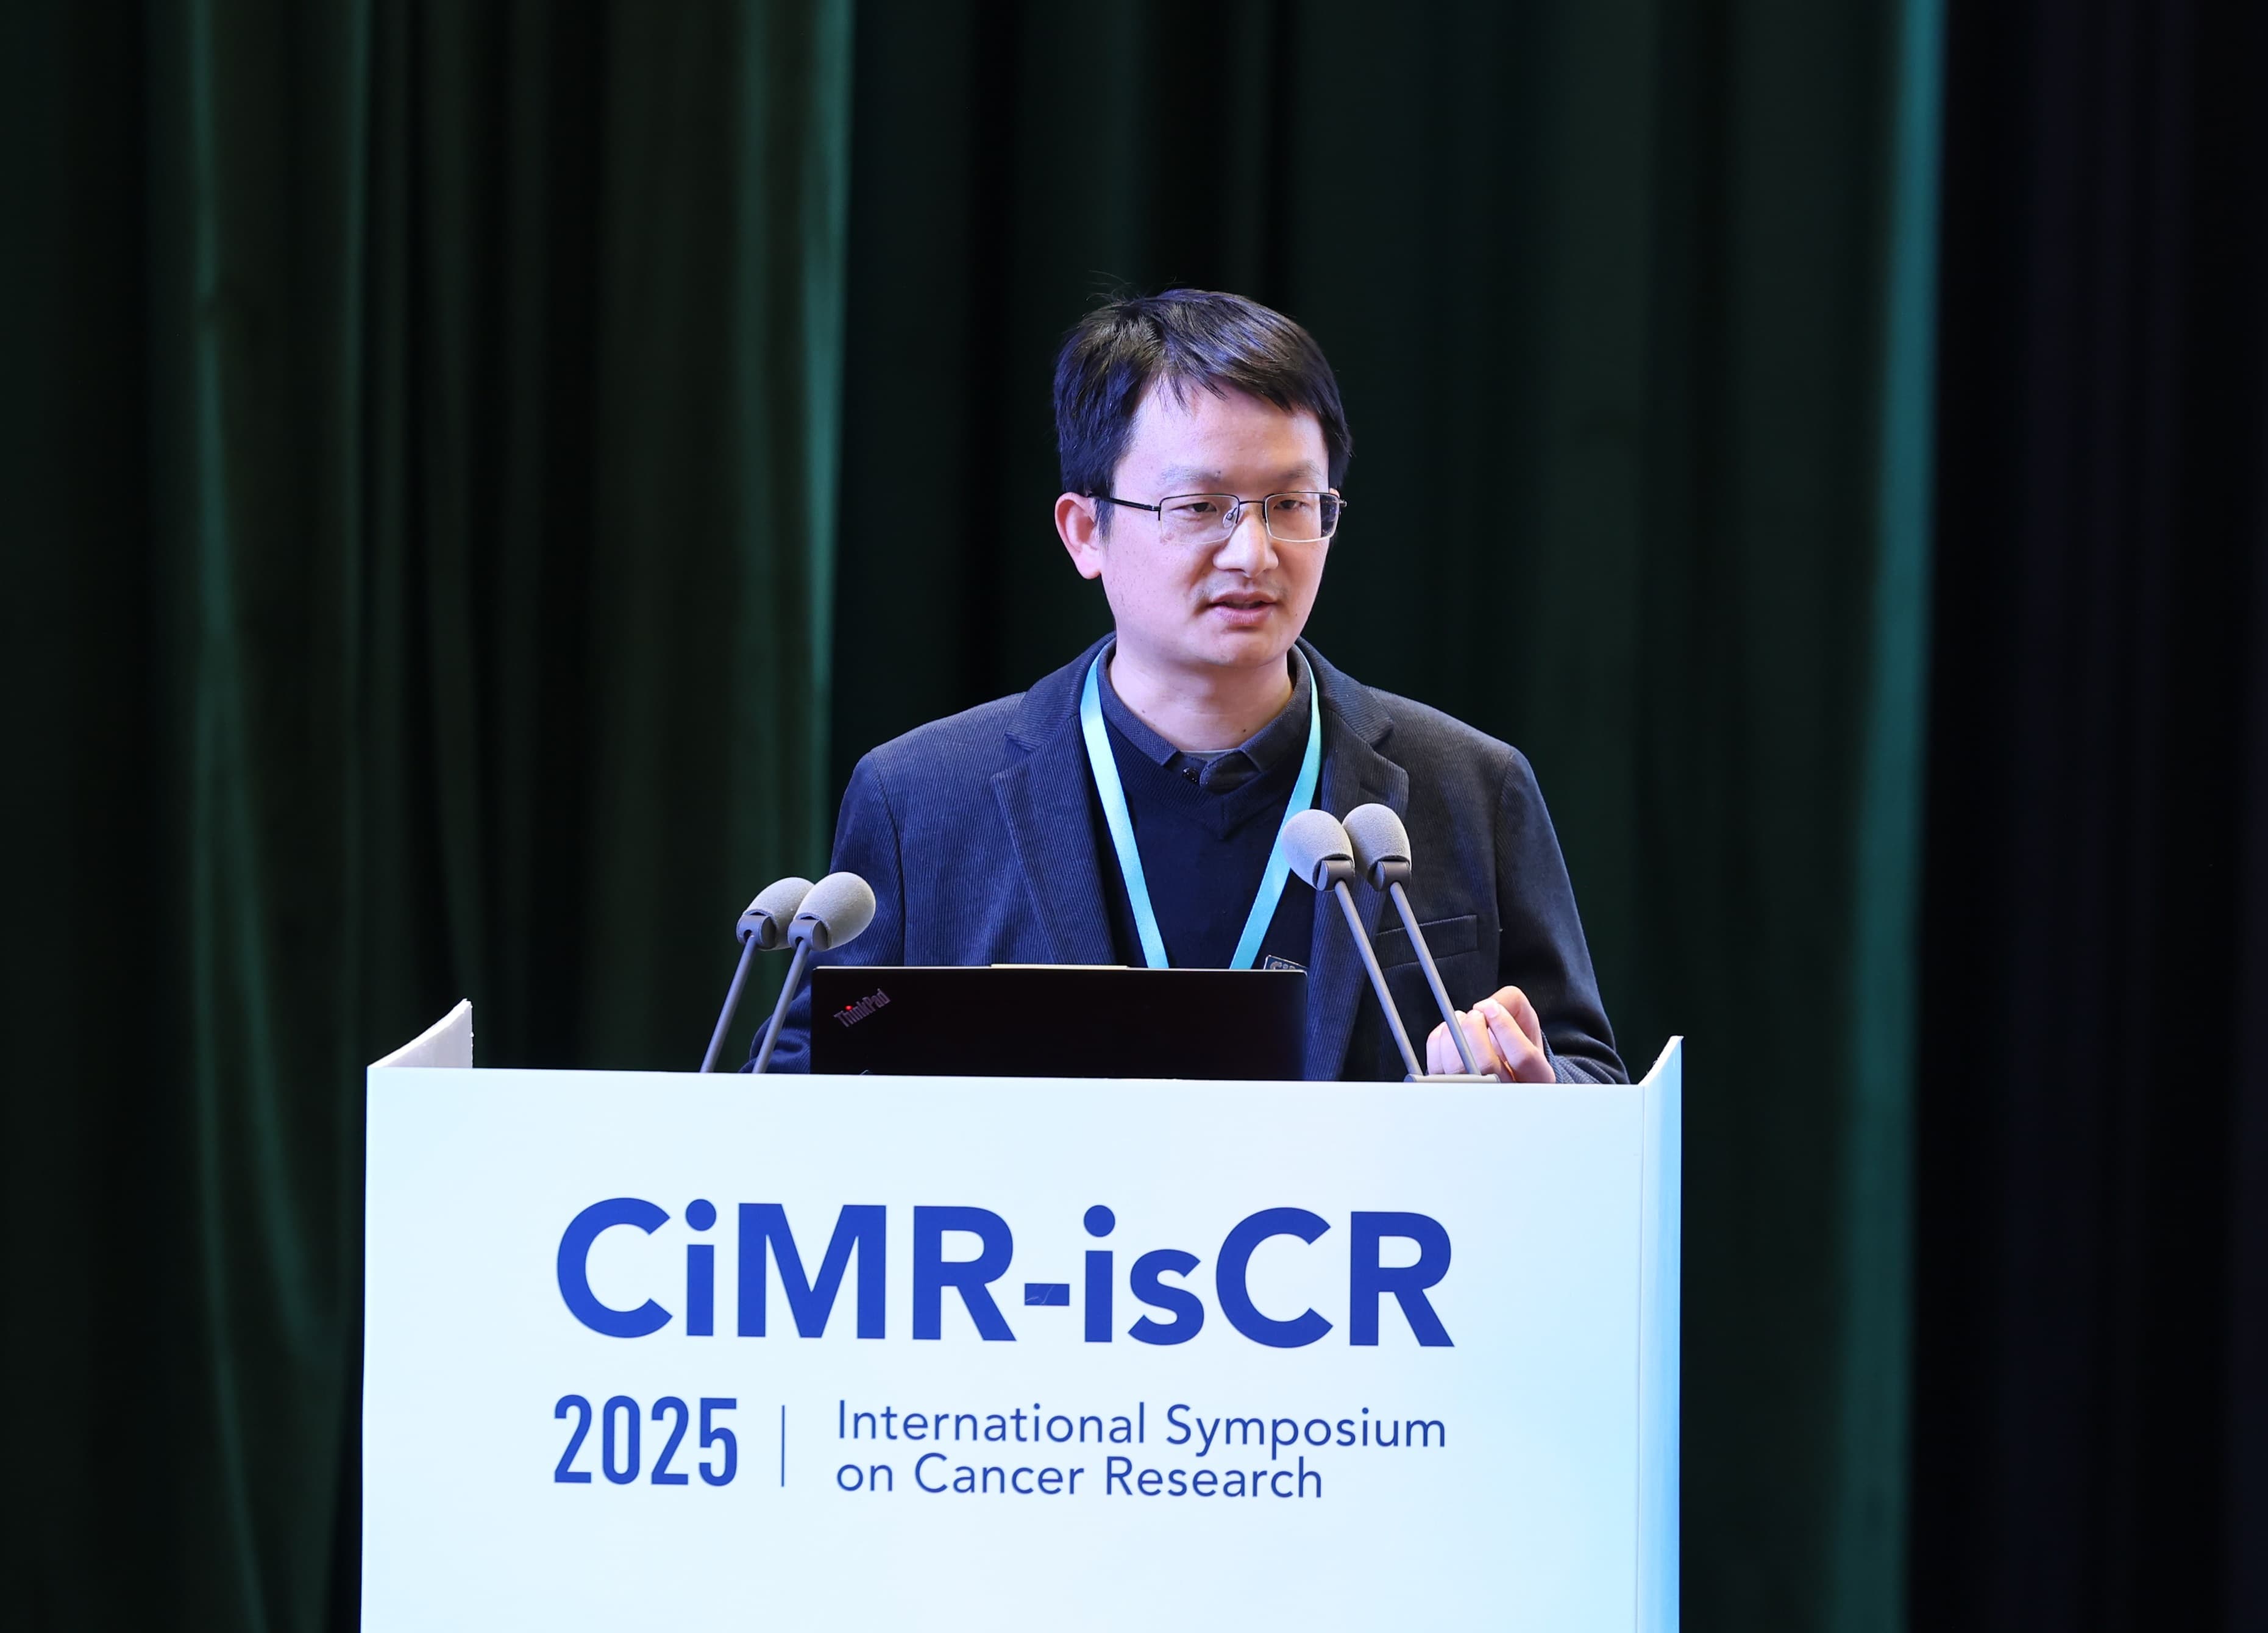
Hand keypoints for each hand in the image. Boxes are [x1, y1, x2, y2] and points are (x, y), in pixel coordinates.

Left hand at [1425, 986, 1553, 1081]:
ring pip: (1457, 1068)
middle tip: (1474, 1014)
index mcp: (1536, 1077)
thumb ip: (1514, 1004)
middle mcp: (1507, 1093)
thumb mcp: (1525, 1023)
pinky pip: (1436, 1067)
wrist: (1501, 1065)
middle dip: (1474, 1029)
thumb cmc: (1513, 1044)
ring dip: (1454, 1034)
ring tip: (1463, 1021)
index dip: (1504, 1026)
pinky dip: (1438, 1042)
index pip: (1523, 1057)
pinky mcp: (1449, 1092)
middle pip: (1486, 1065)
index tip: (1491, 1007)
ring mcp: (1476, 1095)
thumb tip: (1487, 1005)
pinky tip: (1449, 1033)